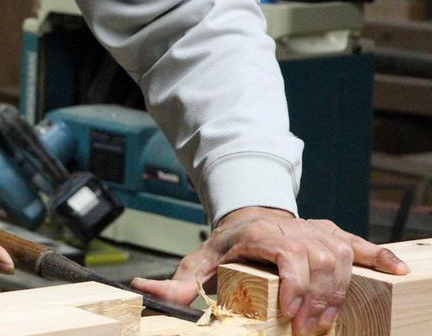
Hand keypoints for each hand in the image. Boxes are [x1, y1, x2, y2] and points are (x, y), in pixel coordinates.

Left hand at [131, 207, 409, 335]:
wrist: (249, 215)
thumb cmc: (228, 243)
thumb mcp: (201, 258)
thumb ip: (178, 279)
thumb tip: (141, 289)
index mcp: (263, 235)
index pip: (291, 257)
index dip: (298, 288)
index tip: (295, 317)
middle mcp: (295, 230)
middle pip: (321, 262)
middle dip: (319, 299)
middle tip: (309, 329)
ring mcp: (316, 231)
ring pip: (342, 257)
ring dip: (339, 292)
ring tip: (325, 321)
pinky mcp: (333, 234)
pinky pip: (361, 244)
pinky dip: (381, 256)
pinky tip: (399, 272)